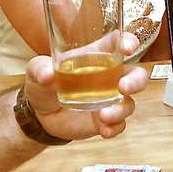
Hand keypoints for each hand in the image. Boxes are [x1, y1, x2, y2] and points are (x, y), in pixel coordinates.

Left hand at [23, 35, 145, 140]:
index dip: (129, 41)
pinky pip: (119, 124)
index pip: (118, 43)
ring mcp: (109, 100)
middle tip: (124, 87)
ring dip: (121, 109)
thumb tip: (47, 74)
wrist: (39, 115)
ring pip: (129, 102)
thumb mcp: (36, 71)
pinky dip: (114, 127)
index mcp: (95, 57)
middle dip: (136, 80)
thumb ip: (40, 69)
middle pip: (136, 74)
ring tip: (103, 115)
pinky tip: (104, 130)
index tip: (128, 47)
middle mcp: (108, 77)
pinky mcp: (105, 119)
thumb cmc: (43, 83)